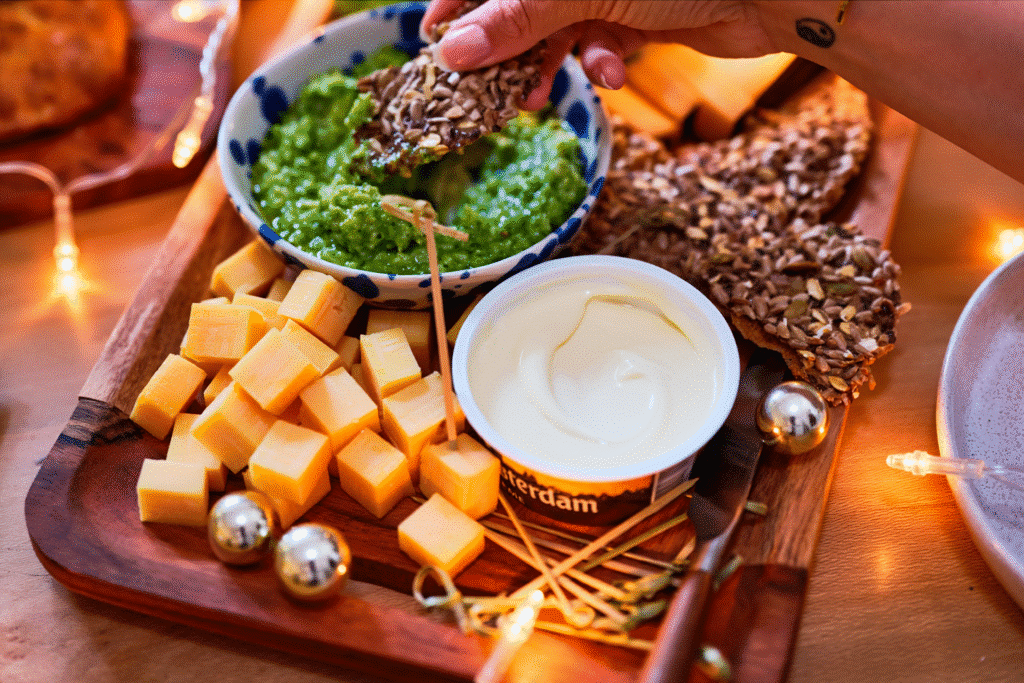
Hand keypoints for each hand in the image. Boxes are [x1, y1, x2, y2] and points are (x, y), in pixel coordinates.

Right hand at [421, 0, 775, 108]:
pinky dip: (600, 62)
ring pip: (558, 30)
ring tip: (533, 99)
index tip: (431, 40)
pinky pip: (599, 43)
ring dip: (550, 65)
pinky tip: (612, 71)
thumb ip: (517, 18)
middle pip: (522, 5)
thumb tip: (451, 49)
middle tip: (484, 89)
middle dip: (506, 48)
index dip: (459, 4)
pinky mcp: (637, 16)